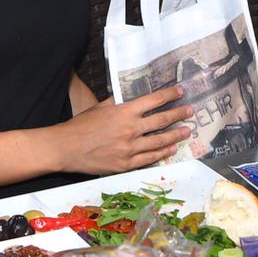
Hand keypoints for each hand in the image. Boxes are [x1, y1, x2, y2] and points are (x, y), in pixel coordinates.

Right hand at [56, 85, 193, 175]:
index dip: (169, 96)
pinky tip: (171, 149)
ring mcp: (129, 148)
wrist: (67, 148)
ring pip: (159, 141)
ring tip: (186, 131)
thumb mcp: (101, 107)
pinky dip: (162, 153)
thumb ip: (119, 102)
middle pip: (161, 121)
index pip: (153, 101)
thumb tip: (132, 97)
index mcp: (124, 112)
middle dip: (178, 114)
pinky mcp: (126, 164)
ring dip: (175, 135)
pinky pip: (150, 158)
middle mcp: (130, 129)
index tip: (180, 92)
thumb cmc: (82, 126)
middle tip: (190, 111)